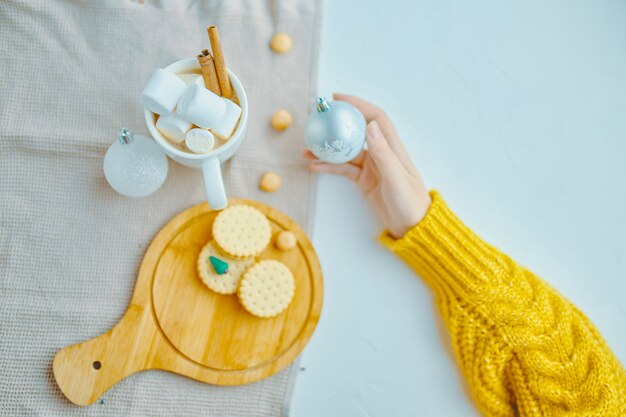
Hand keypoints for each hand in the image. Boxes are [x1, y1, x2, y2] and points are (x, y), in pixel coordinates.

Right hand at [303, 94, 430, 238]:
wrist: (412, 227)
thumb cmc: (410, 202)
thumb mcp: (396, 178)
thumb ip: (383, 153)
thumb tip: (370, 126)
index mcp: (392, 147)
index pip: (375, 118)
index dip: (358, 105)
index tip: (338, 99)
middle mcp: (380, 153)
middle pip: (356, 131)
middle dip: (337, 123)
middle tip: (317, 120)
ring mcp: (371, 167)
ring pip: (345, 151)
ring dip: (327, 149)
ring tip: (306, 149)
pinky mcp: (364, 180)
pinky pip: (343, 169)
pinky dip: (329, 167)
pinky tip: (314, 166)